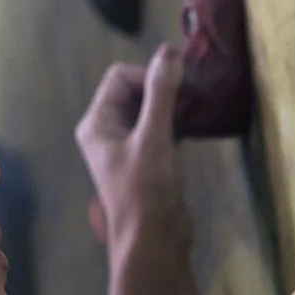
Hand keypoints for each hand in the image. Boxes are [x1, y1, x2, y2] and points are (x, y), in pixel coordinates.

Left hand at [75, 45, 190, 265]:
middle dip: (162, 88)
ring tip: (197, 110)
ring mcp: (126, 146)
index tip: (177, 90)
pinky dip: (175, 123)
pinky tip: (194, 128)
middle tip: (193, 98)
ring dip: (172, 105)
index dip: (149, 76)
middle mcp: (107, 131)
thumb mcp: (154, 137)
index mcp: (97, 123)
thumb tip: (169, 51)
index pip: (120, 77)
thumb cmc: (147, 190)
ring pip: (149, 109)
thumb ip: (161, 93)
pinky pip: (159, 128)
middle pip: (134, 90)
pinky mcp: (146, 160)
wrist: (153, 243)